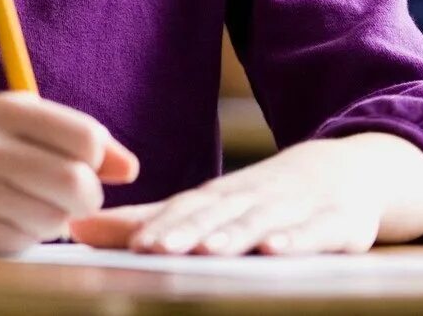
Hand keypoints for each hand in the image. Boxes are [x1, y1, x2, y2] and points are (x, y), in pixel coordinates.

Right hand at [0, 92, 137, 254]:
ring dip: (50, 221)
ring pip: (56, 221)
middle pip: (79, 184)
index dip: (95, 159)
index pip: (85, 137)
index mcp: (1, 110)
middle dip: (84, 198)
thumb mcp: (5, 126)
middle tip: (64, 196)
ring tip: (18, 205)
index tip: (78, 163)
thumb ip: (69, 138)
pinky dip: (22, 238)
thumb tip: (130, 168)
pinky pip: (25, 244)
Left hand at [69, 139, 382, 255]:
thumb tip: (75, 229)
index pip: (183, 209)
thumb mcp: (206, 207)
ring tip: (205, 249)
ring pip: (259, 223)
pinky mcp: (336, 225)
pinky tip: (277, 250)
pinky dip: (298, 240)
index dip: (157, 226)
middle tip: (152, 248)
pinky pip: (316, 233)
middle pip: (214, 215)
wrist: (348, 172)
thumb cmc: (263, 197)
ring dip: (232, 236)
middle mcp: (252, 199)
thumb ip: (144, 221)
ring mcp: (295, 210)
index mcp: (219, 197)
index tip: (130, 244)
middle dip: (183, 231)